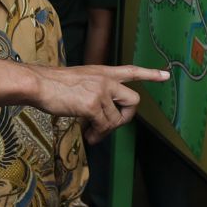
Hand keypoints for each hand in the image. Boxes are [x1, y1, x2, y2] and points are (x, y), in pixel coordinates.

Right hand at [31, 64, 169, 144]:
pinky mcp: (93, 105)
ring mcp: (101, 92)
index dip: (150, 74)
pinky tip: (89, 136)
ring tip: (92, 134)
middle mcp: (106, 80)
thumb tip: (102, 114)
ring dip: (105, 131)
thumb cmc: (54, 84)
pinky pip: (104, 126)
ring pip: (115, 119)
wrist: (39, 84)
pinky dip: (97, 134)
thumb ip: (96, 90)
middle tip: (110, 126)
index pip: (131, 70)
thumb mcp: (80, 79)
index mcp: (103, 71)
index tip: (166, 75)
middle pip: (133, 101)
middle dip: (126, 117)